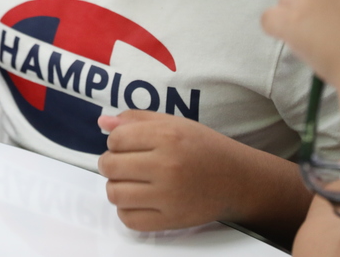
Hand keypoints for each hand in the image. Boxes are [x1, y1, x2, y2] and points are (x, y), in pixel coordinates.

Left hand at [97, 110, 245, 230]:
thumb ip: (136, 120)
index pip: (116, 139)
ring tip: (130, 182)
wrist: (238, 179)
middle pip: (110, 166)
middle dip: (110, 163)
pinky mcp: (171, 220)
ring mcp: (168, 196)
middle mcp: (166, 166)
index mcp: (167, 137)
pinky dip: (126, 210)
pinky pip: (129, 219)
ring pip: (115, 194)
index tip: (127, 145)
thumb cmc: (204, 148)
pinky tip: (138, 200)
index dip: (115, 142)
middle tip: (124, 164)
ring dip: (116, 187)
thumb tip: (102, 123)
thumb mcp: (174, 123)